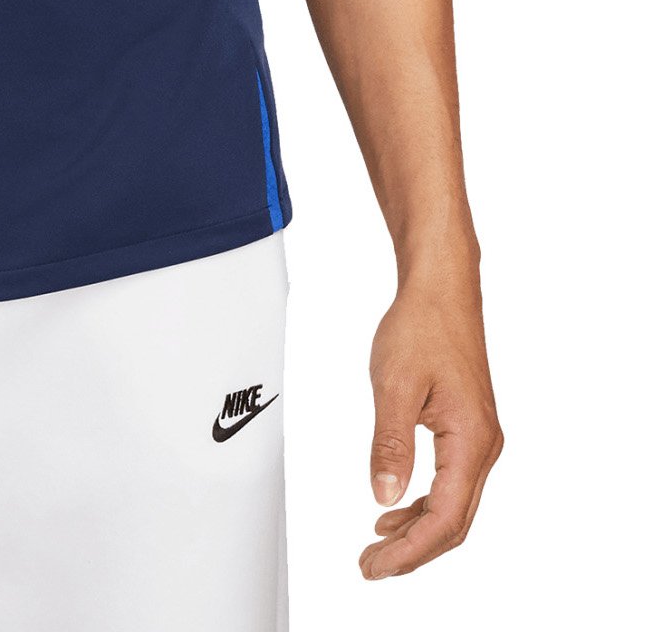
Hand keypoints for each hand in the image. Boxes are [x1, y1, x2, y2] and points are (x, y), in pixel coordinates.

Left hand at [359, 271, 502, 579]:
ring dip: (417, 530)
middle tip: (371, 565)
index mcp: (471, 441)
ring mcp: (479, 439)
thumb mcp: (394, 385)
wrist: (441, 289)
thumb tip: (383, 495)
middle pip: (453, 522)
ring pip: (453, 506)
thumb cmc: (422, 326)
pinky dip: (423, 504)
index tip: (375, 565)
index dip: (409, 551)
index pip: (444, 519)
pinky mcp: (468, 429)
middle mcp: (483, 446)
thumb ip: (390, 444)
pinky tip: (395, 506)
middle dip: (413, 550)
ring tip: (378, 544)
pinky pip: (450, 483)